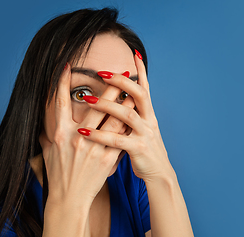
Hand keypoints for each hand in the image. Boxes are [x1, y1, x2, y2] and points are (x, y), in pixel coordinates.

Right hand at [39, 64, 134, 204]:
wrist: (69, 199)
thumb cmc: (57, 174)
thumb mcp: (47, 150)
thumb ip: (47, 131)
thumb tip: (44, 116)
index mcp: (60, 134)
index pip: (59, 102)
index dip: (61, 82)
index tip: (67, 65)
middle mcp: (77, 138)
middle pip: (97, 107)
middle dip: (110, 87)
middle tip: (120, 72)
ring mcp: (94, 148)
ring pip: (113, 120)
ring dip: (125, 103)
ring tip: (134, 90)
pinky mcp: (107, 159)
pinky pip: (120, 137)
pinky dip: (128, 125)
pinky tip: (137, 115)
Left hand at [77, 55, 174, 181]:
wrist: (159, 174)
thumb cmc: (145, 151)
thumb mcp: (142, 130)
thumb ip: (131, 117)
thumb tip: (121, 103)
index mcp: (149, 115)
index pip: (145, 88)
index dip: (141, 71)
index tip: (134, 54)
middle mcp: (149, 120)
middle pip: (138, 94)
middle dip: (121, 81)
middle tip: (102, 71)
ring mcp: (145, 134)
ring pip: (127, 114)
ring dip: (107, 105)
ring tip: (88, 99)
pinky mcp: (139, 148)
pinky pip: (117, 140)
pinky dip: (99, 135)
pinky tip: (84, 132)